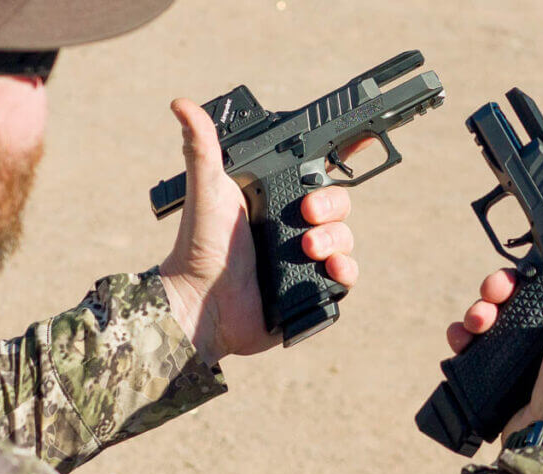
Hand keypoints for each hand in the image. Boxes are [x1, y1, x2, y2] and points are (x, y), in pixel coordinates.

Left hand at [160, 99, 359, 365]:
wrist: (201, 301)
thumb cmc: (200, 244)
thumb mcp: (207, 188)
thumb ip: (202, 146)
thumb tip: (181, 103)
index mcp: (277, 197)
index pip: (319, 171)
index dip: (345, 154)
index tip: (361, 140)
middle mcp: (296, 225)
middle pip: (338, 202)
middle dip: (329, 204)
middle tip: (305, 213)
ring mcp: (307, 257)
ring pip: (345, 237)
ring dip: (334, 238)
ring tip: (307, 247)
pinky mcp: (313, 288)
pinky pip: (346, 275)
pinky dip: (345, 270)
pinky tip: (330, 268)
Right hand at [446, 244, 542, 450]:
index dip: (533, 272)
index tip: (518, 271)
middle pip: (520, 299)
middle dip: (498, 293)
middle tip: (491, 295)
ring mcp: (530, 357)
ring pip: (497, 319)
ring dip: (479, 313)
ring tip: (474, 323)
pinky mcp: (505, 375)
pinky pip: (479, 347)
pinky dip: (466, 339)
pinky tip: (460, 340)